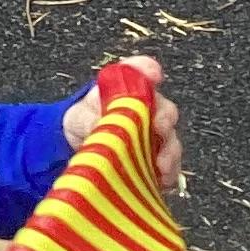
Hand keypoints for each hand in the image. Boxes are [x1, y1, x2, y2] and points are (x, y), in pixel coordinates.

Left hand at [64, 53, 183, 189]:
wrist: (78, 147)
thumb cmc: (83, 121)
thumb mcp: (78, 116)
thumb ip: (88, 118)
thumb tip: (97, 127)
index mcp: (127, 90)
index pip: (142, 71)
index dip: (148, 70)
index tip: (153, 75)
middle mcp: (148, 109)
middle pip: (165, 110)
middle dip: (164, 119)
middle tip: (158, 128)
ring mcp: (155, 135)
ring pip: (171, 140)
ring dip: (169, 151)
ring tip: (160, 164)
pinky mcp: (157, 160)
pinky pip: (170, 166)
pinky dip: (168, 173)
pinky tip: (160, 179)